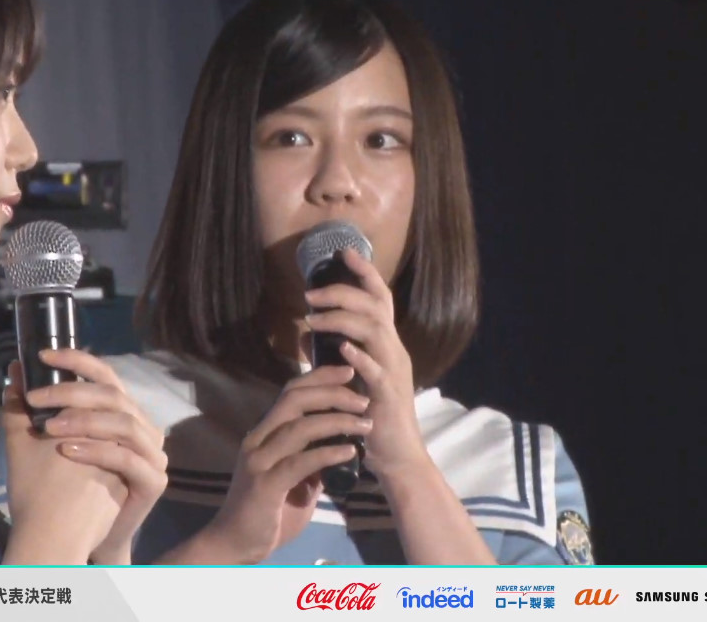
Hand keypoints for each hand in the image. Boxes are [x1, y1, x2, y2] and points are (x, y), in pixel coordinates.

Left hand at [29, 349, 167, 564]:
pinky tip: (67, 451)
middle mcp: (142, 428)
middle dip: (72, 393)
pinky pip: (128, 459)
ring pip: (124, 423)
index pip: (106, 376)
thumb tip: (14, 373)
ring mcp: (152, 455)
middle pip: (114, 395)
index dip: (77, 361)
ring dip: (84, 420)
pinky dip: (97, 451)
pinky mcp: (153, 481)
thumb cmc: (65, 489)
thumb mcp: (38, 444)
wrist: (83, 539)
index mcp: (120, 413)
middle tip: (35, 399)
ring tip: (49, 427)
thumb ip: (26, 411)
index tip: (42, 356)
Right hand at [192, 366, 370, 563]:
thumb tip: (338, 445)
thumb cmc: (266, 511)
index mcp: (263, 433)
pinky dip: (327, 453)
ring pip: (299, 428)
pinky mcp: (264, 485)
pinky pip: (300, 462)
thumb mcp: (293, 479)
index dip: (319, 377)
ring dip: (337, 421)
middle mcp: (257, 440)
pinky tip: (349, 451)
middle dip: (331, 392)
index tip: (349, 372)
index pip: (290, 392)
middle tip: (363, 397)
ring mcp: (258, 461)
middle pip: (294, 400)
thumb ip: (309, 458)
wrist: (235, 544)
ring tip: (365, 424)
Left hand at [303, 247, 431, 480]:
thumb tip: (310, 333)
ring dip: (341, 320)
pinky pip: (377, 370)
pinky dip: (360, 356)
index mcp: (387, 343)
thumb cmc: (372, 414)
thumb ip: (338, 352)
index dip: (365, 273)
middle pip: (374, 306)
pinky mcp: (388, 395)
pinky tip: (342, 348)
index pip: (379, 299)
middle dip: (341, 294)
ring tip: (312, 318)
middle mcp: (394, 350)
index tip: (344, 252)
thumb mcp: (355, 376)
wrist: (396, 454)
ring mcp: (393, 370)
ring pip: (374, 330)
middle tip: (310, 295)